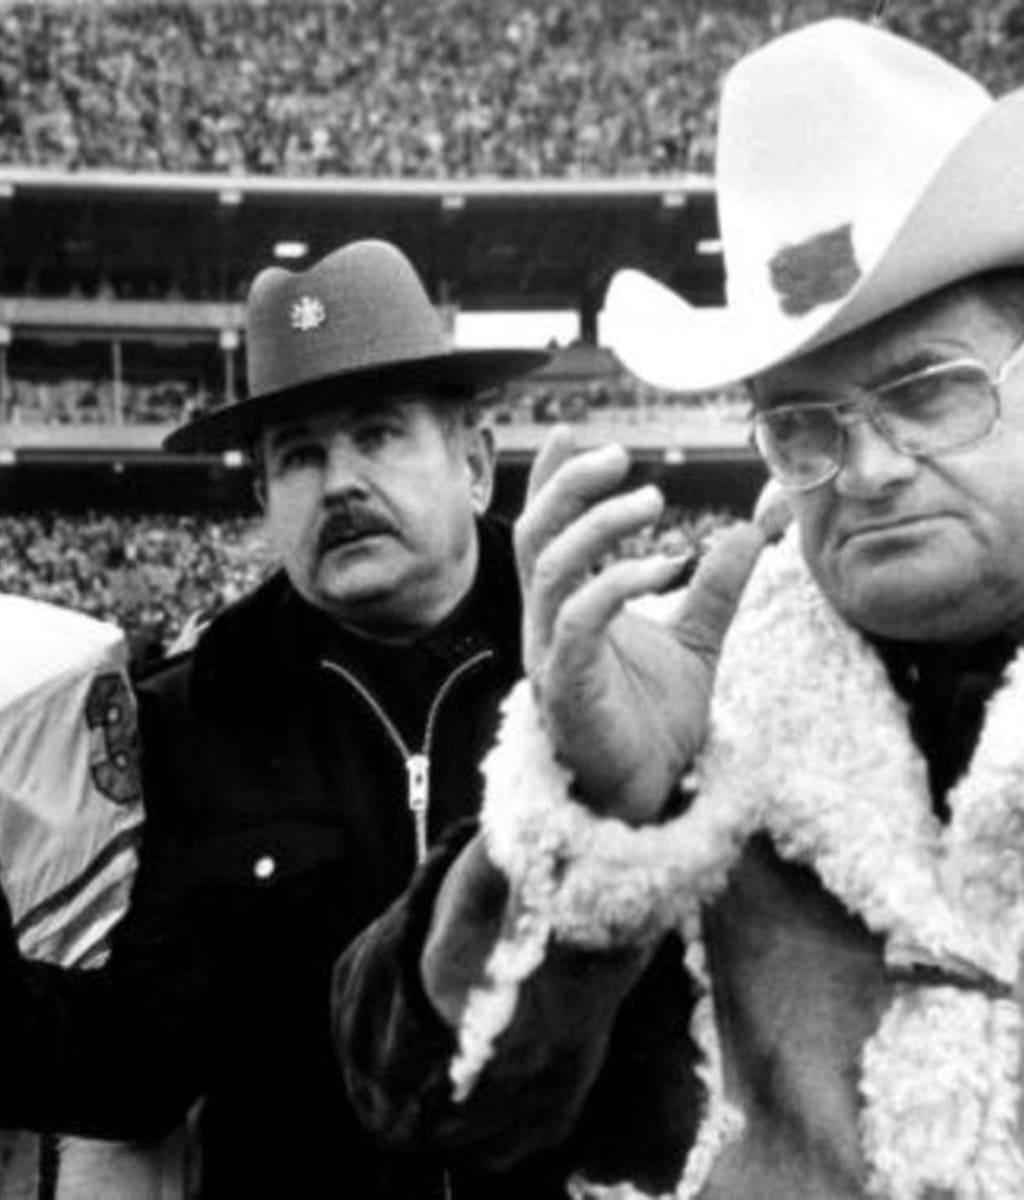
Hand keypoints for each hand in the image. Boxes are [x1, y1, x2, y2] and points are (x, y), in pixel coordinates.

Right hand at [516, 428, 768, 824]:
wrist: (649, 795)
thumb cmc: (654, 722)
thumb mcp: (695, 641)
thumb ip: (714, 588)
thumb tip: (748, 531)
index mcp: (567, 607)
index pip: (547, 530)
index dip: (553, 481)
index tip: (574, 434)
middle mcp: (547, 623)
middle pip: (535, 535)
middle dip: (568, 486)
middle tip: (618, 454)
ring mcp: (551, 654)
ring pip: (549, 568)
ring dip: (597, 525)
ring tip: (652, 500)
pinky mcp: (567, 685)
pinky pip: (578, 619)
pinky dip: (617, 582)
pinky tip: (664, 567)